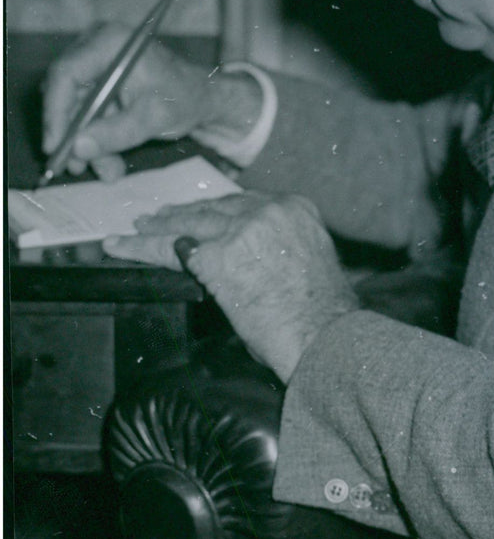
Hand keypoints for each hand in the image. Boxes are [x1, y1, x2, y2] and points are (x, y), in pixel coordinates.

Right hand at [42, 24, 257, 181]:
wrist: (202, 97)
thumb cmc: (184, 98)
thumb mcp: (152, 119)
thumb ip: (115, 133)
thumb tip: (77, 148)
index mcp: (111, 42)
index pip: (66, 74)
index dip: (55, 113)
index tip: (54, 146)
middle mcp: (97, 45)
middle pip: (64, 92)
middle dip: (72, 134)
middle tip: (74, 166)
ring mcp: (96, 62)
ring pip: (74, 107)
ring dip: (87, 142)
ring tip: (106, 171)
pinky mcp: (99, 80)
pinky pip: (86, 111)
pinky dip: (96, 136)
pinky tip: (110, 161)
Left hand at [103, 192, 359, 382]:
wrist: (326, 335)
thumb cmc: (324, 315)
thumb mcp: (308, 262)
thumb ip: (280, 250)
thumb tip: (255, 263)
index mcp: (295, 208)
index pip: (243, 203)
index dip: (216, 210)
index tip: (200, 213)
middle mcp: (268, 210)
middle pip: (214, 207)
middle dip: (184, 213)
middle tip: (158, 217)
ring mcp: (240, 230)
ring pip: (188, 223)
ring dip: (158, 227)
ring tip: (136, 229)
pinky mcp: (216, 255)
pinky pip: (169, 250)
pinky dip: (142, 248)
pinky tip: (122, 247)